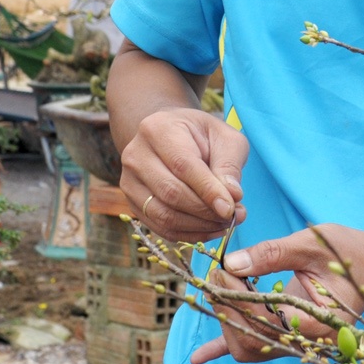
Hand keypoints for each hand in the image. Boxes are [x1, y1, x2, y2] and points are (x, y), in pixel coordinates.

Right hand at [119, 108, 247, 242]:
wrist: (172, 136)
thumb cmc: (202, 136)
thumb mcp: (225, 138)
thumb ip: (229, 165)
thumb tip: (232, 197)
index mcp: (158, 129)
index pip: (182, 165)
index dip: (207, 190)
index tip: (231, 208)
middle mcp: (136, 155)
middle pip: (170, 192)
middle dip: (205, 211)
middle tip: (234, 216)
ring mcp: (129, 181)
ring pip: (163, 215)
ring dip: (198, 226)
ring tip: (224, 223)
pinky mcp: (132, 203)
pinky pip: (159, 227)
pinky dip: (187, 234)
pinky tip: (210, 230)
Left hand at [191, 224, 363, 363]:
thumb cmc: (349, 253)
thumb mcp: (311, 245)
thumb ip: (272, 253)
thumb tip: (231, 262)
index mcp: (318, 325)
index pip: (264, 322)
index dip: (236, 297)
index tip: (224, 266)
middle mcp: (305, 344)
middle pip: (250, 341)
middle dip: (226, 307)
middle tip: (217, 271)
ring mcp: (295, 344)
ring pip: (246, 348)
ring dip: (225, 320)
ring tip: (216, 287)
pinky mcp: (286, 336)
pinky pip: (252, 346)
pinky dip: (224, 348)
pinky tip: (198, 357)